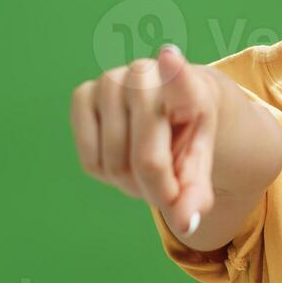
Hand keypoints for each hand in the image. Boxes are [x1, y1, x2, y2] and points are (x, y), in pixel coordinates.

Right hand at [70, 44, 217, 235]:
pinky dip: (105, 174)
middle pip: (146, 161)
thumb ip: (196, 194)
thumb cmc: (185, 135)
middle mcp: (146, 75)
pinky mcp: (81, 93)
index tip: (169, 57)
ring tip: (146, 167)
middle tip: (167, 187)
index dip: (174, 72)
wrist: (167, 106)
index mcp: (187, 86)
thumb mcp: (199, 163)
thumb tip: (186, 226)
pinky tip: (120, 155)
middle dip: (157, 189)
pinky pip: (89, 160)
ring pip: (114, 165)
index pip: (179, 78)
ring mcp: (109, 81)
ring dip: (130, 184)